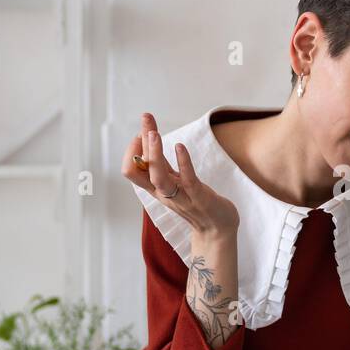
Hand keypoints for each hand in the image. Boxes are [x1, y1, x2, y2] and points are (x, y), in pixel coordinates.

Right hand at [122, 111, 239, 238]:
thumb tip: (150, 139)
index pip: (132, 170)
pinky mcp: (199, 198)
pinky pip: (187, 180)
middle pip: (140, 170)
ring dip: (155, 154)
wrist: (218, 230)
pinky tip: (180, 147)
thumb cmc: (196, 203)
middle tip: (146, 118)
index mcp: (156, 188)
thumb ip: (163, 165)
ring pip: (159, 177)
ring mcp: (180, 197)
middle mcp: (164, 193)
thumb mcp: (175, 182)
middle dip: (140, 144)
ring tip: (155, 133)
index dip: (132, 151)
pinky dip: (182, 162)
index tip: (142, 132)